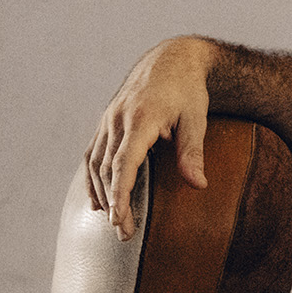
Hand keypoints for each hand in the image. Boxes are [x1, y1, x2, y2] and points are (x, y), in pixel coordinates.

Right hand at [84, 36, 214, 238]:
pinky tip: (98, 200)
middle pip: (107, 169)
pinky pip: (92, 153)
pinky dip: (92, 178)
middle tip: (125, 233)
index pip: (124, 162)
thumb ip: (193, 151)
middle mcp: (118, 119)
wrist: (170, 58)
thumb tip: (198, 185)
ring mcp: (108, 120)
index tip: (119, 219)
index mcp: (140, 117)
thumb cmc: (187, 89)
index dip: (120, 193)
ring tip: (113, 222)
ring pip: (95, 163)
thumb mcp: (196, 117)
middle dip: (114, 204)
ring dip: (101, 194)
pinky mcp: (105, 122)